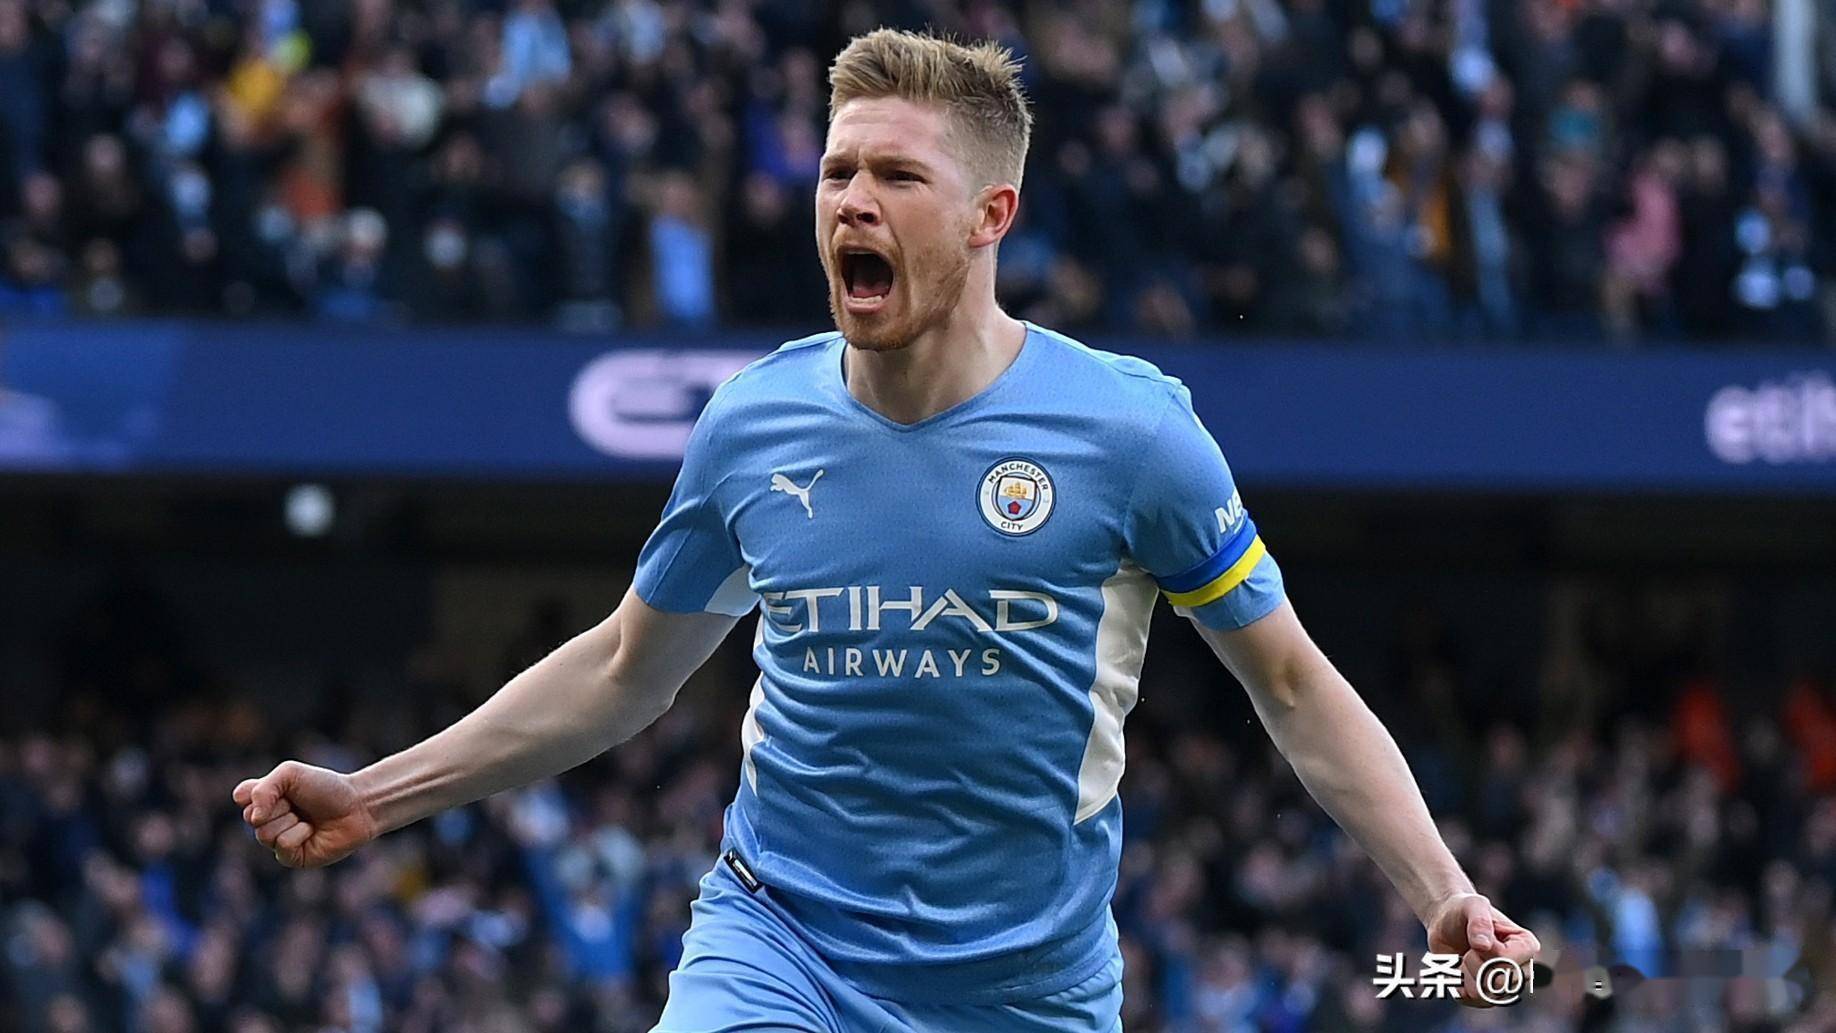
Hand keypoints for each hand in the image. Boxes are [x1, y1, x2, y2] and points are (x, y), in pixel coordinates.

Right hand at [232, 761, 379, 868]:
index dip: (261, 791)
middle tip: (301, 803)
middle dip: (279, 806)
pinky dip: (298, 835)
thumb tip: (253, 818)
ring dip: (290, 821)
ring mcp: (277, 841)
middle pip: (250, 817)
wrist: (357, 806)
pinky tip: (312, 831)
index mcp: (264, 799)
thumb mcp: (290, 774)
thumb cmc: (326, 788)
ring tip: (308, 818)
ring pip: (264, 835)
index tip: (284, 785)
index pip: (241, 797)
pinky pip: (282, 847)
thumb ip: (263, 789)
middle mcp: (267, 821)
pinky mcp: (292, 858)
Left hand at [1425, 892, 1541, 1007]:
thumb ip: (1479, 920)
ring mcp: (1507, 986)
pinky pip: (1472, 1001)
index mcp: (1526, 945)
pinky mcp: (1489, 997)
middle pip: (1496, 982)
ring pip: (1483, 995)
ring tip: (1464, 959)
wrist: (1446, 923)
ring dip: (1464, 976)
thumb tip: (1484, 945)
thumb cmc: (1463, 910)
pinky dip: (1458, 985)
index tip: (1477, 939)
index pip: (1504, 960)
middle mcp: (1523, 969)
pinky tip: (1459, 970)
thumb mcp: (1471, 905)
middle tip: (1468, 949)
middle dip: (1472, 964)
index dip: (1482, 951)